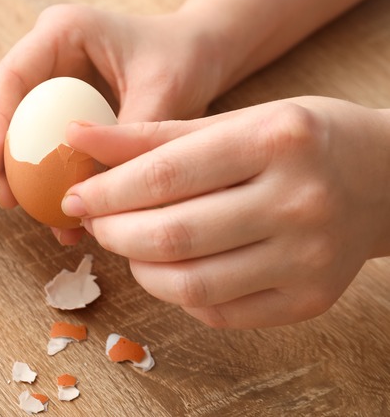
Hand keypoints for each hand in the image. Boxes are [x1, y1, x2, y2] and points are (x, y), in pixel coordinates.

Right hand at [0, 4, 224, 243]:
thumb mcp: (164, 91)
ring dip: (7, 170)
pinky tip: (51, 211)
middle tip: (5, 198)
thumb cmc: (183, 59)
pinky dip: (35, 178)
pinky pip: (32, 144)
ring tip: (20, 208)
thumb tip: (92, 189)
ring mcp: (46, 82)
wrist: (199, 57)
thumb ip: (127, 135)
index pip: (11, 77)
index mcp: (62, 32)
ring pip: (6, 127)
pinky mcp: (53, 109)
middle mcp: (44, 55)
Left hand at [61, 96, 389, 327]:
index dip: (105, 192)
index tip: (74, 196)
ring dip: (140, 269)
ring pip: (191, 284)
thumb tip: (75, 138)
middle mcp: (299, 200)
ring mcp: (310, 258)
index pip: (164, 176)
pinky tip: (171, 268)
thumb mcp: (232, 121)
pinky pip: (219, 311)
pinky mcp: (310, 300)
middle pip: (173, 235)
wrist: (384, 179)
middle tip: (96, 222)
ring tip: (129, 245)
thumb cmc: (298, 141)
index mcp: (277, 140)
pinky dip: (178, 293)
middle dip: (114, 233)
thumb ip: (151, 135)